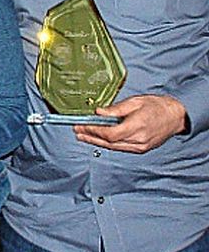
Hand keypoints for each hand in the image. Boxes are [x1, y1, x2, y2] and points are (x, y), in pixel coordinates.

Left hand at [73, 94, 187, 153]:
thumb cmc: (157, 106)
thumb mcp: (135, 102)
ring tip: (82, 136)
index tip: (81, 125)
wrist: (175, 116)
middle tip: (76, 131)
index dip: (94, 131)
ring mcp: (140, 146)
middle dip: (90, 136)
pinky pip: (120, 147)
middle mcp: (139, 140)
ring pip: (113, 147)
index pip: (110, 134)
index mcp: (137, 126)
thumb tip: (98, 112)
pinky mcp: (141, 149)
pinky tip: (97, 139)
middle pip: (109, 142)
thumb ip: (116, 109)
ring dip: (96, 141)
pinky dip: (107, 143)